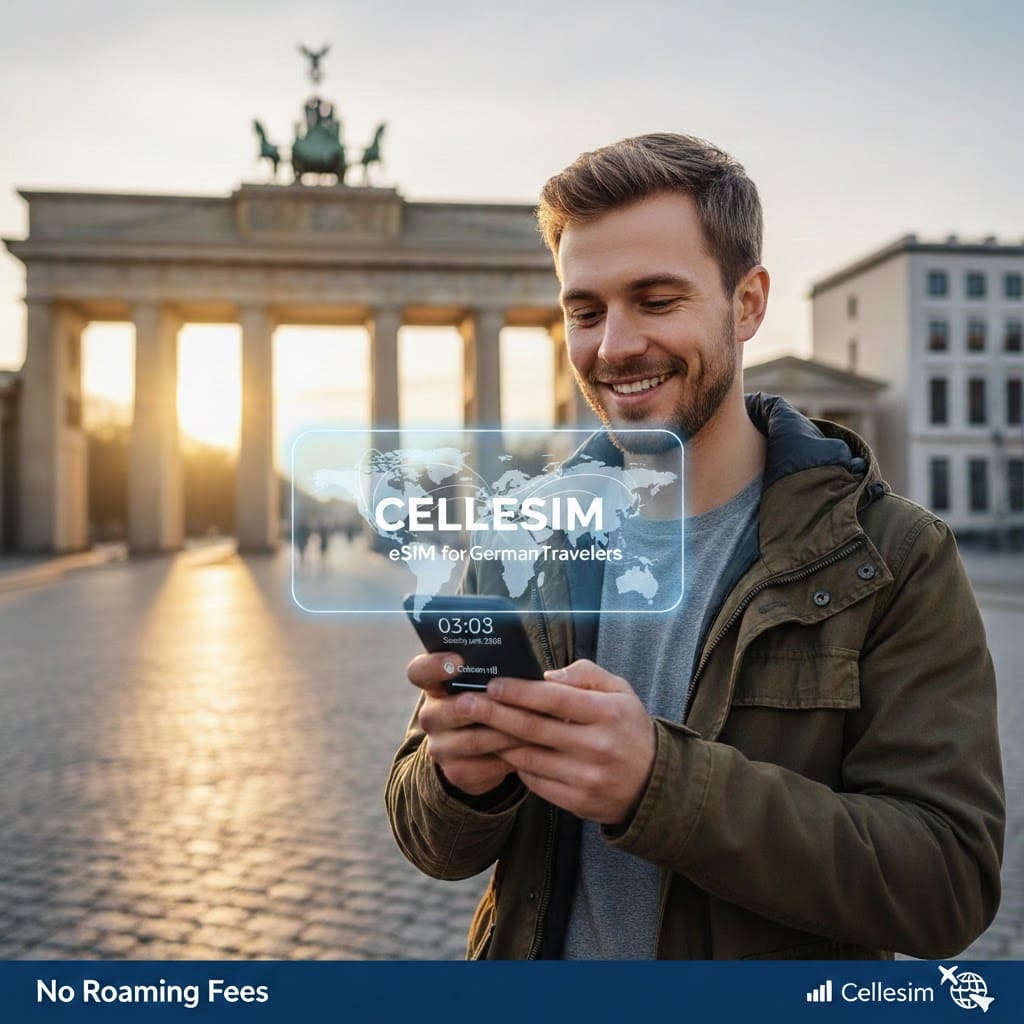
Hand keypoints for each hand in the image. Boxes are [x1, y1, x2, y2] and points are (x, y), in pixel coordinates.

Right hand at [407, 652, 519, 795]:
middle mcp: (431, 715)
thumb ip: (496, 674)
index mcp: (434, 685)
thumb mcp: (487, 685)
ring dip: (508, 733)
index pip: (419, 671)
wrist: (480, 751)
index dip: (435, 664)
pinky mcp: (455, 772)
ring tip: (537, 726)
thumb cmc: (491, 703)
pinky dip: (511, 758)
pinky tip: (532, 751)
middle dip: (492, 706)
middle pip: (455, 708)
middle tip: (522, 702)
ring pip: (476, 740)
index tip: (460, 660)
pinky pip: (486, 766)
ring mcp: (439, 746)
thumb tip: (530, 670)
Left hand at [454, 659, 655, 825]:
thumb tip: (547, 676)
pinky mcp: (578, 802)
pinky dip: (517, 766)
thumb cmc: (629, 728)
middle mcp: (597, 746)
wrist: (654, 785)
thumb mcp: (620, 691)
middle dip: (494, 714)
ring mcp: (586, 778)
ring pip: (529, 757)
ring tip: (476, 727)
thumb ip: (586, 674)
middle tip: (465, 704)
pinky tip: (504, 752)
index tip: (493, 684)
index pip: (554, 699)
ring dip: (499, 741)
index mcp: (607, 713)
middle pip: (533, 728)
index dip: (519, 691)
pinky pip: (536, 782)